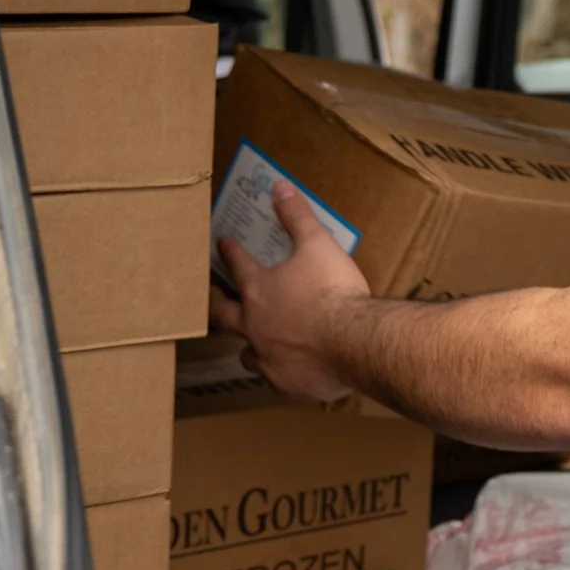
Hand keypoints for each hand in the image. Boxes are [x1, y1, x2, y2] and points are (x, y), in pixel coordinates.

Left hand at [208, 183, 370, 402]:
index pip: (238, 266)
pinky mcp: (288, 383)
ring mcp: (269, 358)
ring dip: (248, 346)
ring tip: (252, 344)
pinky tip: (292, 372)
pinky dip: (282, 373)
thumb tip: (280, 187)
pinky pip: (278, 380)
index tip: (223, 244)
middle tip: (214, 298)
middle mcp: (255, 327)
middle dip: (217, 303)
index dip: (230, 252)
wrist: (355, 341)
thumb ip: (297, 216)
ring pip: (247, 353)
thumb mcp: (318, 245)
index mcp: (259, 291)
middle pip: (224, 315)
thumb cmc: (334, 292)